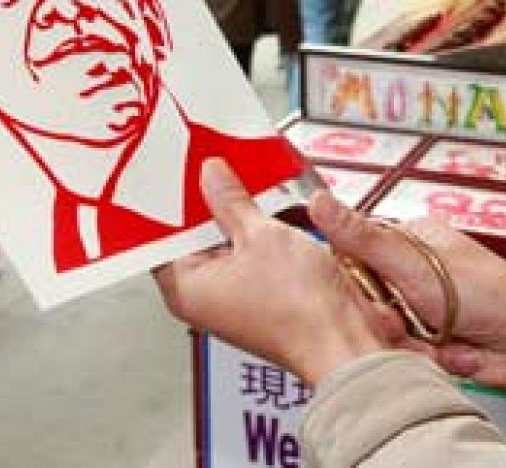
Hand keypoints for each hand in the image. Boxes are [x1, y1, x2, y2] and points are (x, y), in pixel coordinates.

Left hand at [154, 159, 394, 385]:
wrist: (344, 340)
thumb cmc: (299, 310)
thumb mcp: (260, 235)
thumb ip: (230, 199)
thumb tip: (211, 176)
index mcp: (185, 289)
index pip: (161, 235)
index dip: (171, 200)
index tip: (180, 169)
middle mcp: (204, 298)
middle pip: (194, 238)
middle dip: (206, 202)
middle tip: (213, 166)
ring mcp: (234, 298)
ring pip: (226, 244)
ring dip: (235, 215)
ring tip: (241, 179)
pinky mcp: (261, 296)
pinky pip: (249, 256)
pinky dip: (255, 233)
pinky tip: (265, 207)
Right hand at [314, 195, 505, 411]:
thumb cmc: (491, 295)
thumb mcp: (415, 264)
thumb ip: (362, 238)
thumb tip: (320, 201)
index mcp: (410, 242)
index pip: (355, 254)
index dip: (355, 281)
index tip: (368, 294)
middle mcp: (414, 274)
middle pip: (366, 299)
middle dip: (383, 319)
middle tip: (403, 322)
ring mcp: (423, 310)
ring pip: (382, 331)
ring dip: (405, 342)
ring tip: (434, 338)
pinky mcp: (431, 343)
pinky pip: (403, 354)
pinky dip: (421, 359)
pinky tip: (445, 353)